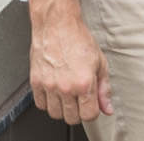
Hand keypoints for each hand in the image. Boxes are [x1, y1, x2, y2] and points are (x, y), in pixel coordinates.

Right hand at [30, 2, 113, 124]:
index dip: (93, 112)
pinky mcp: (36, 83)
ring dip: (63, 108)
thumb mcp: (100, 62)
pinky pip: (40, 105)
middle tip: (81, 99)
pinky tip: (55, 91)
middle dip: (78, 111)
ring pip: (55, 114)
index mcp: (84, 83)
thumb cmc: (78, 39)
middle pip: (71, 118)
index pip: (89, 115)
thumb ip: (104, 88)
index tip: (92, 106)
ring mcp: (49, 86)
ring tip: (68, 94)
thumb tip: (107, 108)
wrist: (57, 25)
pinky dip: (48, 102)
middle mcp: (65, 87)